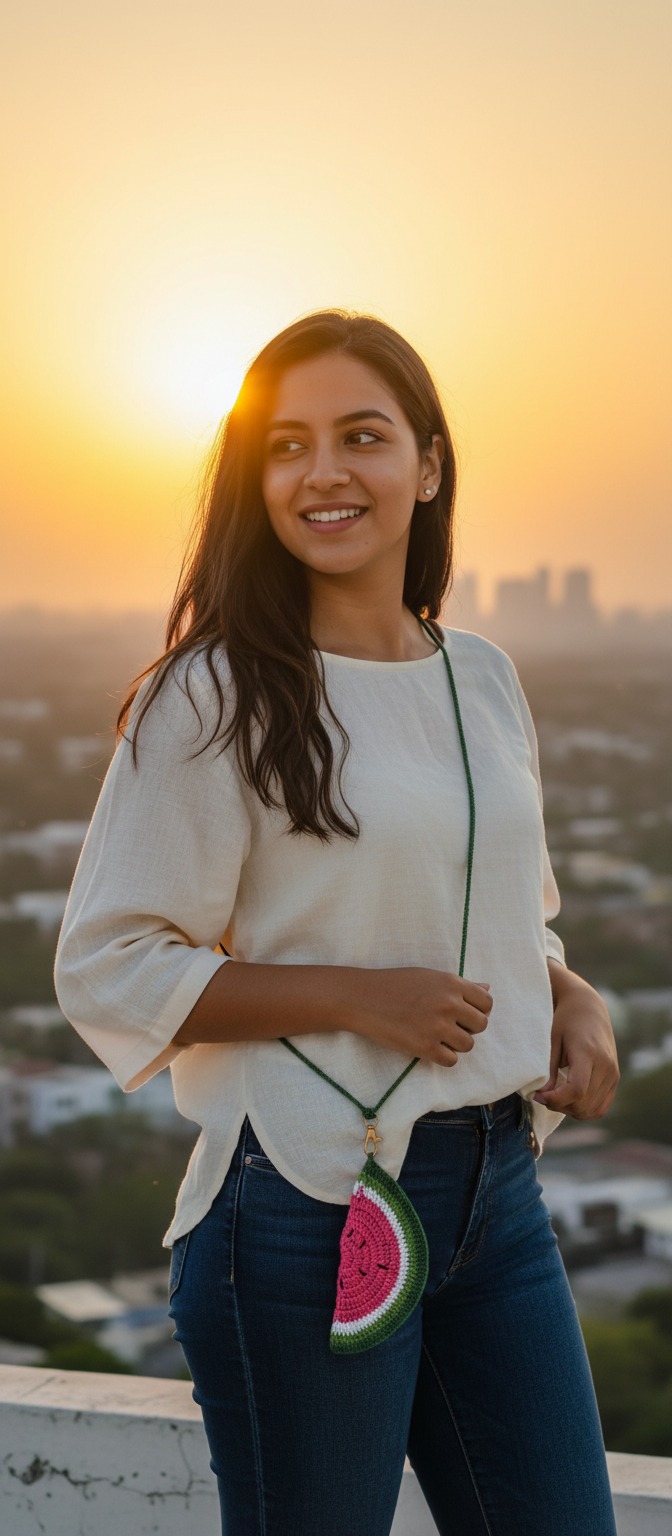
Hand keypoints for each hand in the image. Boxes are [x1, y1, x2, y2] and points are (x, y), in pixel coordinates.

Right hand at [352, 968, 492, 1065]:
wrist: (362, 998)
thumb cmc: (395, 984)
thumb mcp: (429, 976)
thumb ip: (460, 985)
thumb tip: (487, 988)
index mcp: (452, 983)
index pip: (487, 1003)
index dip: (478, 1010)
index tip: (465, 1014)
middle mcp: (449, 1004)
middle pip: (481, 1025)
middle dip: (468, 1028)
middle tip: (449, 1026)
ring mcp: (438, 1027)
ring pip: (468, 1045)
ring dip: (456, 1044)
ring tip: (437, 1036)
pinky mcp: (425, 1047)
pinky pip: (451, 1060)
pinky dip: (443, 1056)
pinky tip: (429, 1047)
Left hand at [533, 962, 619, 1118]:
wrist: (588, 1008)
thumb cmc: (565, 1021)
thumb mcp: (552, 1042)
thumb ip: (549, 1071)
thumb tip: (543, 1097)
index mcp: (588, 1053)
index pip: (576, 1089)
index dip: (556, 1099)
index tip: (538, 1096)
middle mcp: (606, 1065)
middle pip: (583, 1103)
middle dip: (559, 1105)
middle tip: (544, 1095)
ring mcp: (613, 1074)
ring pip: (592, 1109)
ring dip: (571, 1110)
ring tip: (556, 1096)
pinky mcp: (615, 1079)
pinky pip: (601, 1107)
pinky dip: (584, 1110)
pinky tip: (570, 1100)